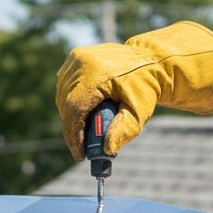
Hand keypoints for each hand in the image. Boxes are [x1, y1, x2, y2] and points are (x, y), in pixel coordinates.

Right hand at [55, 22, 212, 161]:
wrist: (150, 60)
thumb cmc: (145, 88)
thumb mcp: (139, 112)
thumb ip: (124, 131)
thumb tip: (106, 150)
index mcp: (97, 75)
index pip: (74, 109)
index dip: (74, 135)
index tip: (80, 155)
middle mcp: (82, 62)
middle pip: (66, 104)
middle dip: (73, 129)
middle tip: (86, 145)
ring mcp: (77, 57)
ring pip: (63, 96)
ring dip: (71, 115)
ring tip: (86, 128)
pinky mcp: (75, 56)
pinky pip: (65, 85)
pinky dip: (70, 101)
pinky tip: (84, 110)